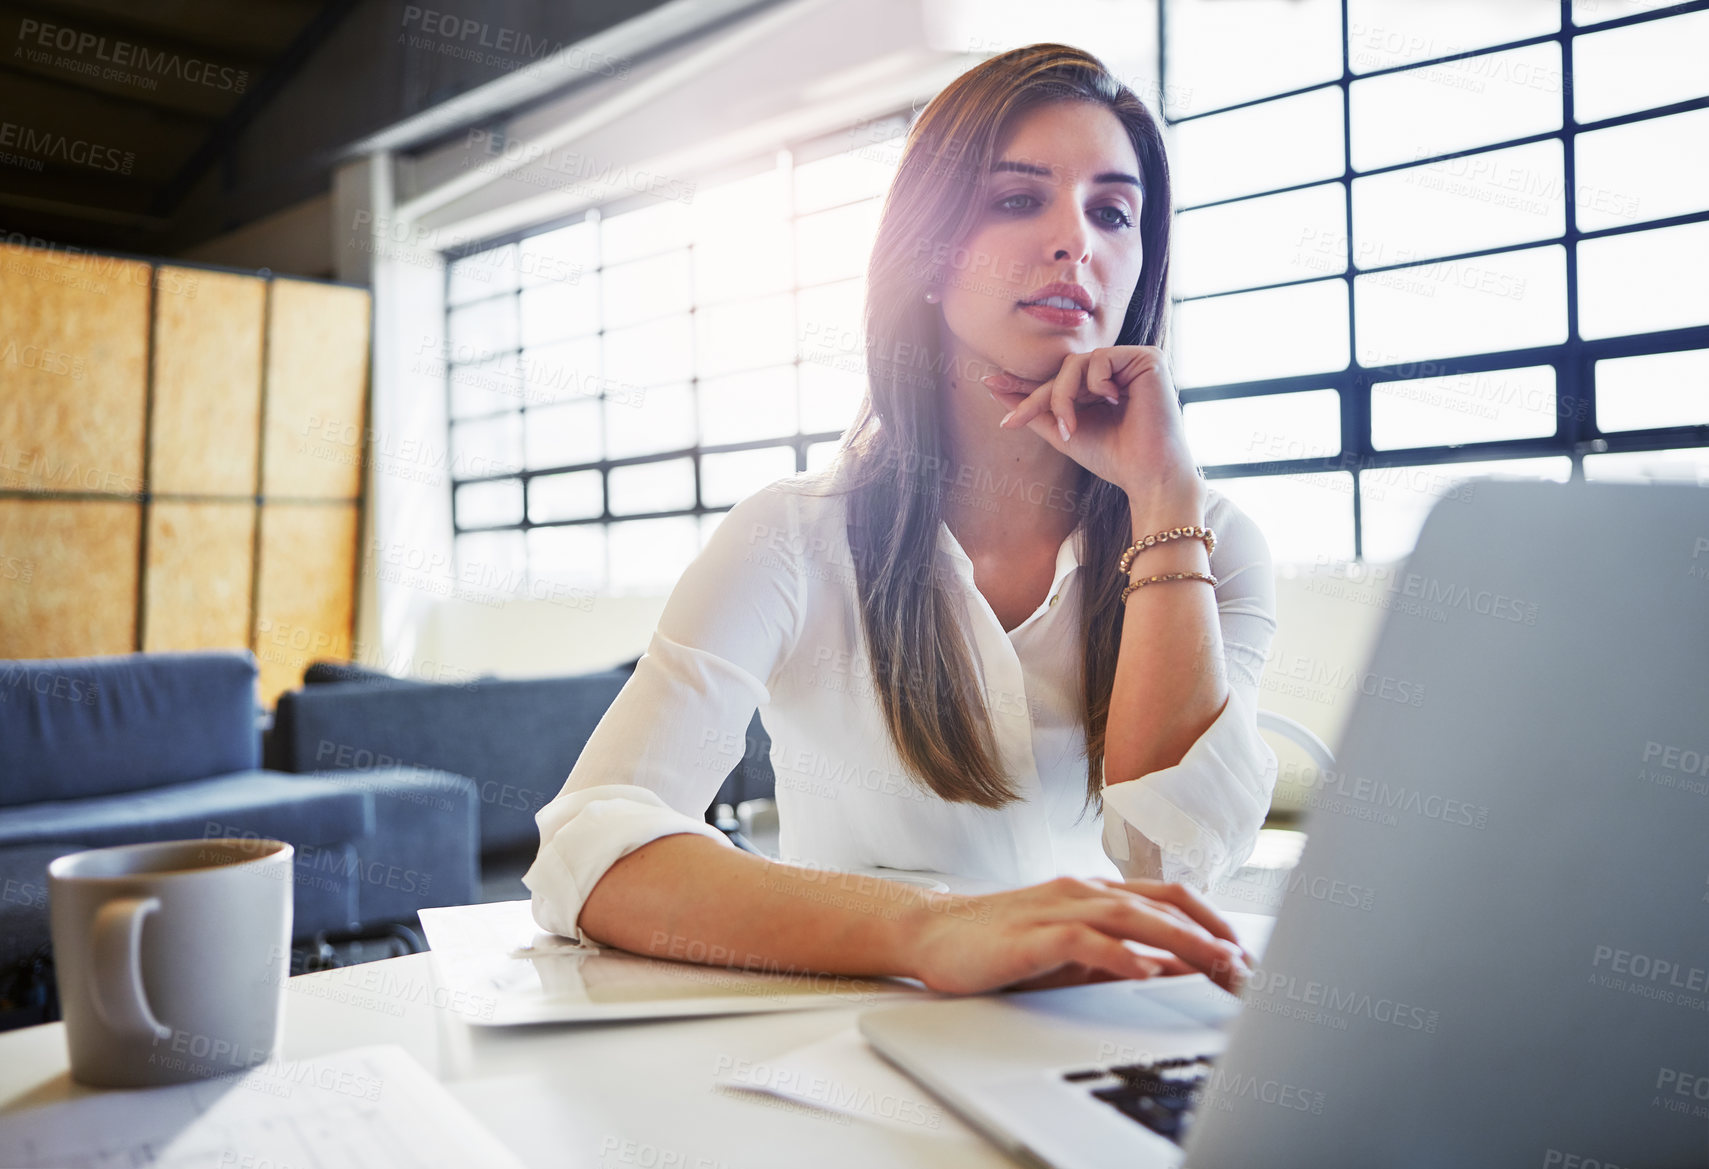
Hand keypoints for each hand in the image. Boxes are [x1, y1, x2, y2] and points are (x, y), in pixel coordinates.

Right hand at [902, 875, 1252, 995]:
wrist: (932, 934)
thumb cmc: (1000, 944)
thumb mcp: (1072, 952)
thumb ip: (1120, 955)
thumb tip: (1174, 970)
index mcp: (1095, 893)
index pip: (1169, 898)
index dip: (1213, 922)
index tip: (1245, 955)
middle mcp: (1083, 892)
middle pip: (1162, 906)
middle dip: (1211, 936)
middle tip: (1246, 968)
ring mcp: (1058, 908)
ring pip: (1132, 916)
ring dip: (1181, 942)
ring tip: (1217, 965)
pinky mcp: (1032, 934)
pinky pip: (1083, 940)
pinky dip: (1119, 955)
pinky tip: (1144, 971)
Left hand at [982, 345, 1202, 511]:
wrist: (1148, 474)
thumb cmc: (1113, 458)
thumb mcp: (1063, 433)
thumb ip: (1034, 411)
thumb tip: (994, 387)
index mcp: (1101, 386)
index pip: (1058, 379)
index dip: (1025, 383)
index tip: (989, 383)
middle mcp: (1117, 371)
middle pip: (1063, 371)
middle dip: (1038, 398)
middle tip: (1016, 421)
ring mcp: (1132, 362)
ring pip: (1076, 363)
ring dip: (1064, 396)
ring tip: (1071, 428)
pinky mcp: (1147, 358)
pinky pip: (1100, 358)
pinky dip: (1094, 383)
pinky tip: (1112, 401)